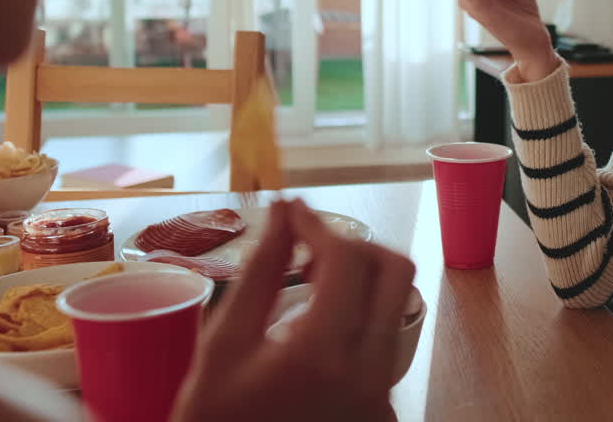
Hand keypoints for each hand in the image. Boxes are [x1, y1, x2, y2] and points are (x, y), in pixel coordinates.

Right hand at [171, 199, 416, 421]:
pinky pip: (384, 346)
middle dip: (355, 247)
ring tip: (306, 291)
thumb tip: (282, 212)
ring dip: (359, 285)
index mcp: (321, 353)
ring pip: (395, 308)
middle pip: (396, 273)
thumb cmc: (216, 419)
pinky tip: (313, 335)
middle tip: (310, 251)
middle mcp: (368, 374)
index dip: (318, 223)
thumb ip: (261, 272)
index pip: (346, 257)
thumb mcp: (223, 345)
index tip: (292, 212)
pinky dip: (356, 325)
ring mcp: (383, 397)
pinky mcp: (385, 411)